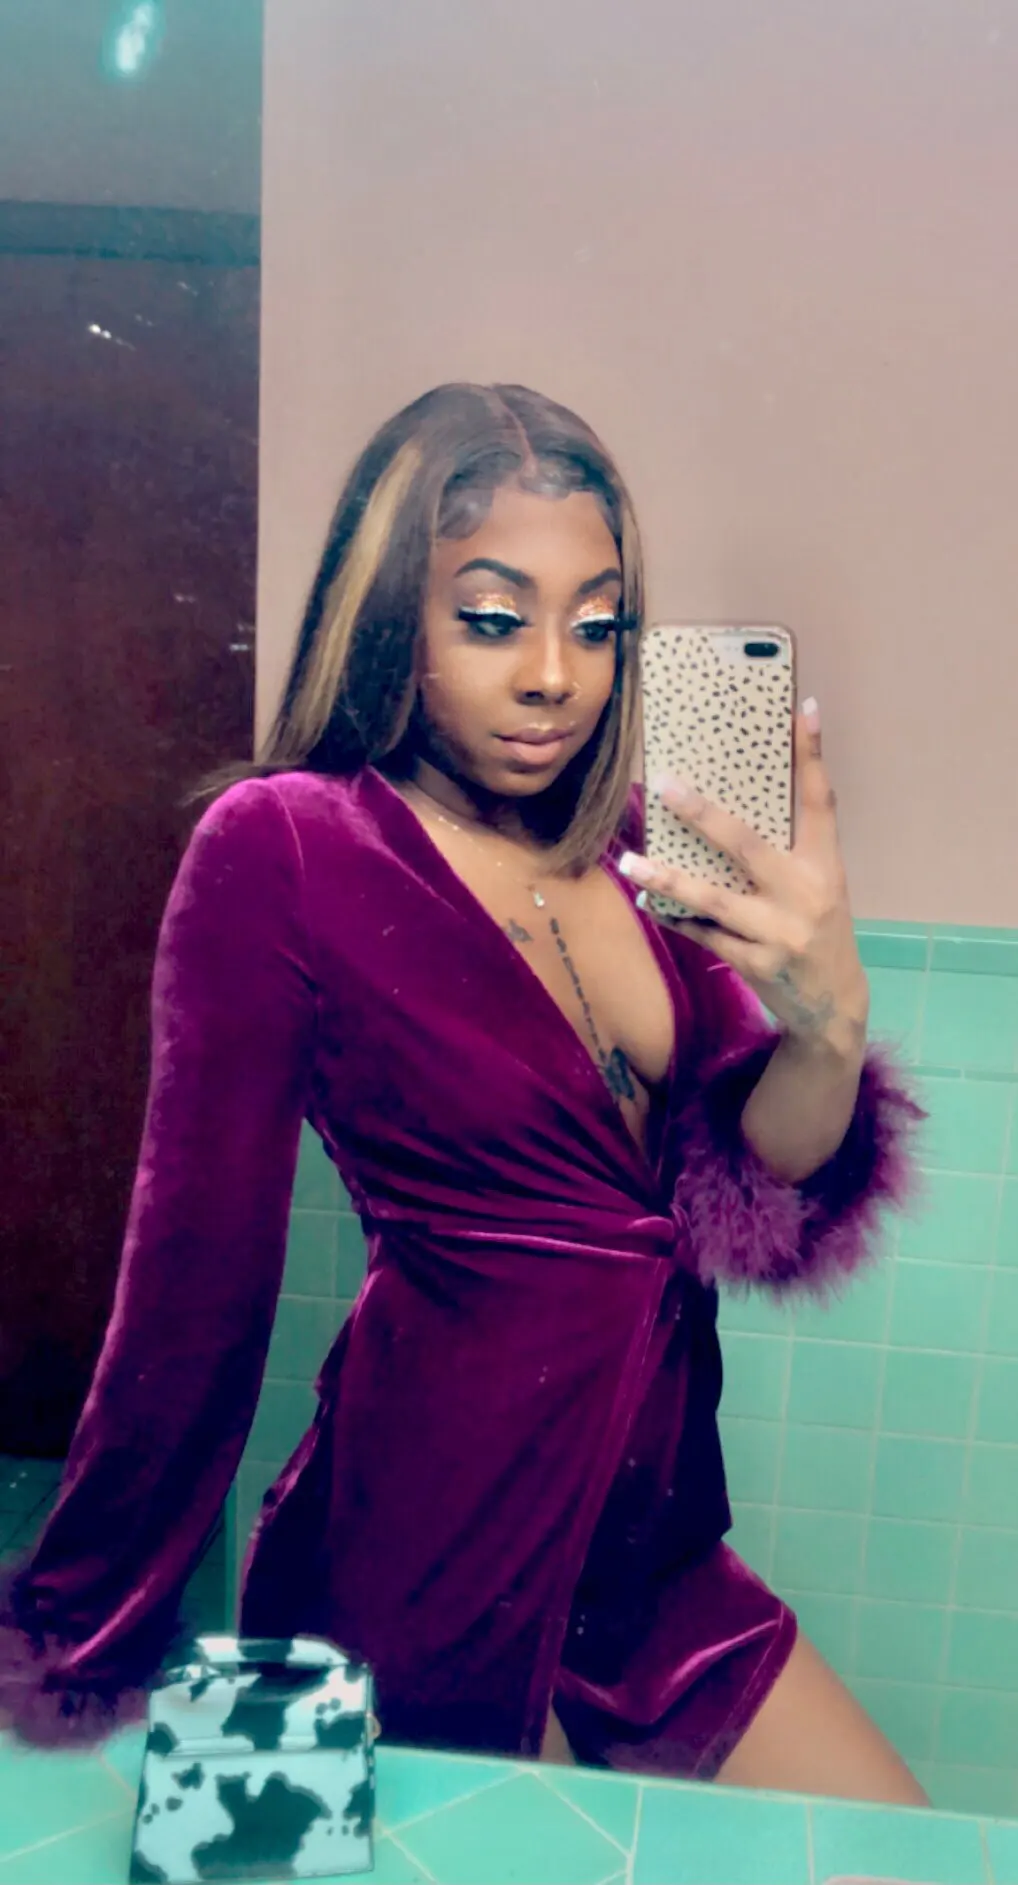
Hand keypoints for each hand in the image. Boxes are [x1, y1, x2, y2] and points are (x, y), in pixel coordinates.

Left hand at [619, 700, 869, 1054]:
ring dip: (667, 878)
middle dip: (704, 816)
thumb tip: (732, 804)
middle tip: (665, 786)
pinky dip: (674, 915)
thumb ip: (791, 848)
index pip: (822, 802)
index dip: (813, 755)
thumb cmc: (819, 931)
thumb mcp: (821, 886)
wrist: (833, 1006)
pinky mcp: (755, 964)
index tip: (805, 709)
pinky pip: (703, 933)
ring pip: (713, 898)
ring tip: (630, 861)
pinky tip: (648, 899)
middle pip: (748, 845)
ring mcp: (778, 933)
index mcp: (826, 867)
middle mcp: (805, 895)